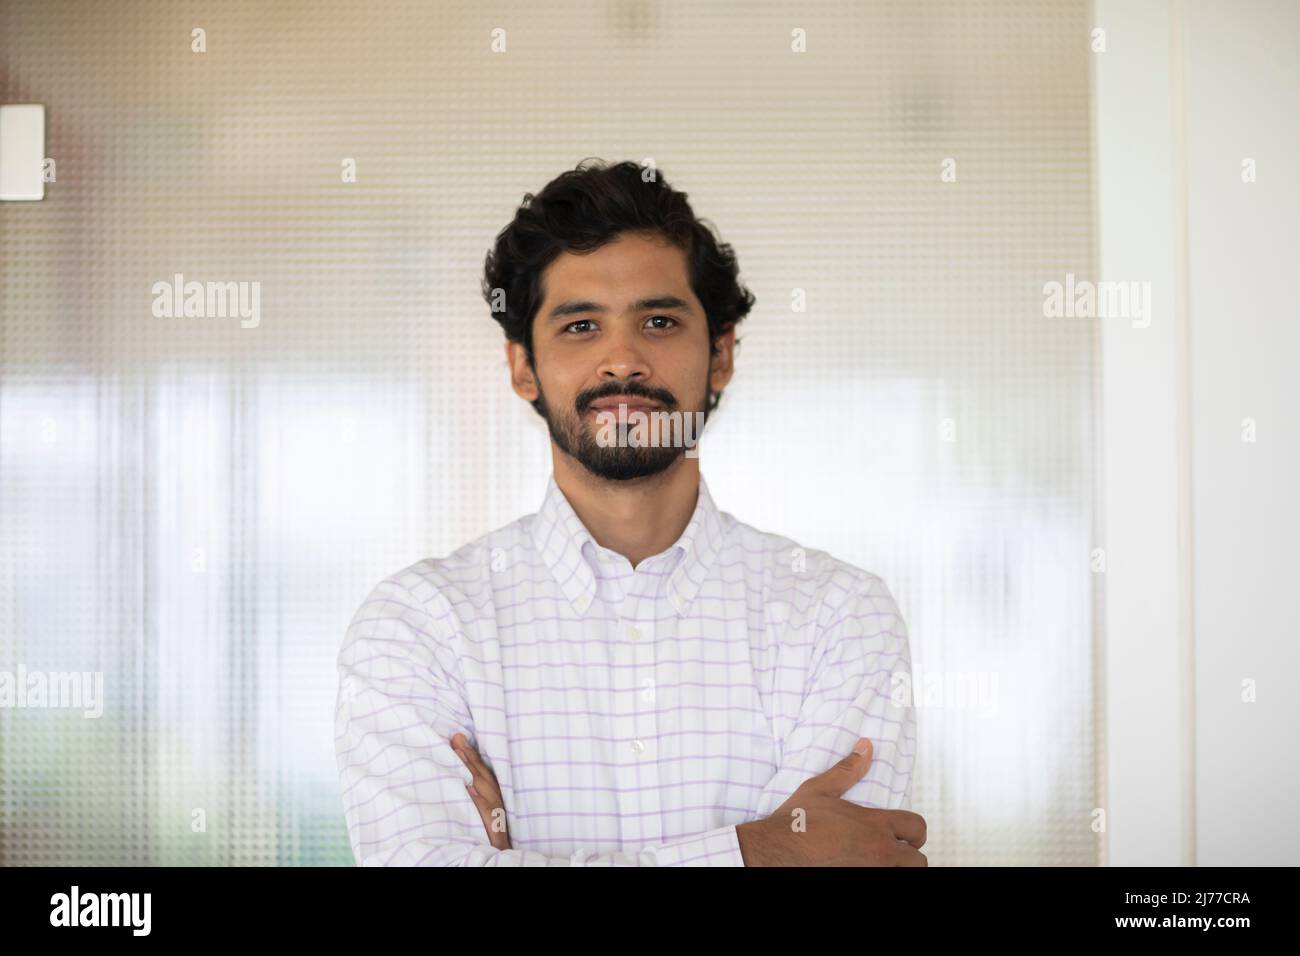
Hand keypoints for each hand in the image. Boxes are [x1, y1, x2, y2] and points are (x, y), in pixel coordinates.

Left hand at [451, 732, 510, 849]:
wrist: (500, 857)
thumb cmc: (490, 833)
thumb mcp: (484, 810)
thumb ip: (475, 792)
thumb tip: (461, 776)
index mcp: (493, 795)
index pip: (482, 771)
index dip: (470, 754)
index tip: (457, 738)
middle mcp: (496, 800)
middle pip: (482, 774)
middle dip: (469, 756)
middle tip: (456, 738)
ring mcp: (494, 812)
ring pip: (483, 786)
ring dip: (471, 769)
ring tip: (458, 753)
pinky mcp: (492, 824)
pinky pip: (484, 809)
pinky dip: (476, 797)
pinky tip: (467, 786)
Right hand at [735, 738, 926, 865]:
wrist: (777, 851)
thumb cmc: (797, 821)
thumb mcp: (821, 788)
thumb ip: (848, 769)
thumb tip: (866, 746)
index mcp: (875, 824)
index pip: (917, 827)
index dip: (915, 831)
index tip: (907, 835)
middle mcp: (879, 851)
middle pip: (918, 860)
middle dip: (910, 855)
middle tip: (896, 853)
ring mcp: (871, 871)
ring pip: (902, 873)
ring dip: (895, 867)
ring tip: (879, 861)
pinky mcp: (860, 881)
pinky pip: (882, 880)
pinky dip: (878, 874)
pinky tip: (861, 867)